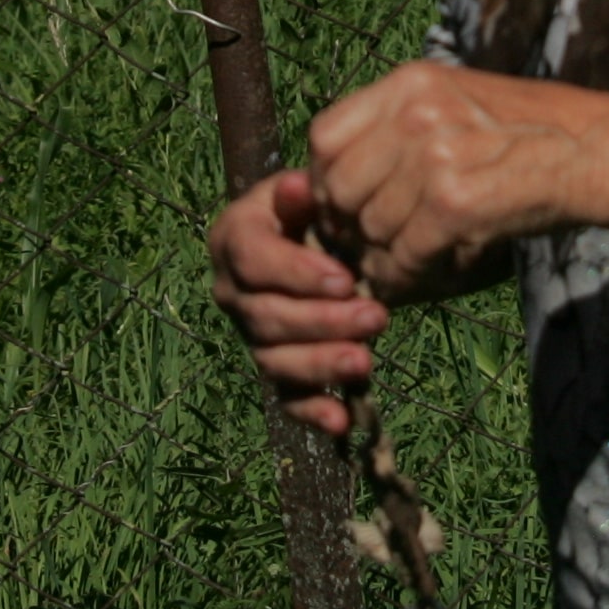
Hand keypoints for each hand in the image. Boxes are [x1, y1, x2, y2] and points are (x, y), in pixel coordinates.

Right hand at [207, 167, 387, 433]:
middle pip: (267, 316)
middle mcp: (232, 291)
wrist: (322, 234)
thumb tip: (297, 187)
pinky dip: (313, 412)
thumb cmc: (317, 206)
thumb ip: (303, 192)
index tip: (346, 279)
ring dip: (320, 365)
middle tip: (375, 317)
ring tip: (365, 362)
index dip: (298, 273)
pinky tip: (341, 421)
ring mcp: (252, 335)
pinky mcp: (276, 367)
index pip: (254, 259)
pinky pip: (287, 397)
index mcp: (233, 239)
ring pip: (275, 360)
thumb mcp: (312, 189)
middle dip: (323, 322)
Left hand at [306, 60, 600, 301]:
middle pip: (338, 187)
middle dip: (348, 226)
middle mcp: (414, 113)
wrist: (596, 149)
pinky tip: (431, 271)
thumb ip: (397, 128)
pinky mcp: (456, 203)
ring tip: (411, 257)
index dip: (323, 180)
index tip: (343, 206)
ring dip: (384, 254)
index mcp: (409, 82)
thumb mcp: (456, 100)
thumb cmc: (531, 130)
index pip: (324, 135)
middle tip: (370, 244)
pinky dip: (409, 275)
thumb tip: (334, 184)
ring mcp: (434, 156)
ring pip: (370, 228)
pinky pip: (404, 256)